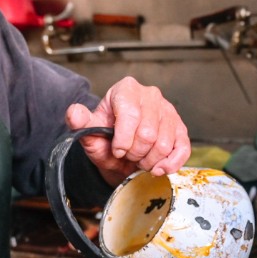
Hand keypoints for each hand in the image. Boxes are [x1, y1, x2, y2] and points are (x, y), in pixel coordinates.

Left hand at [66, 76, 190, 183]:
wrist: (121, 154)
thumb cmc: (106, 140)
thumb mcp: (90, 133)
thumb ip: (81, 123)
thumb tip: (74, 113)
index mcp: (126, 89)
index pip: (130, 114)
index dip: (123, 140)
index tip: (117, 150)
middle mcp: (150, 95)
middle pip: (148, 133)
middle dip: (135, 153)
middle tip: (128, 155)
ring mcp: (168, 111)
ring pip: (163, 144)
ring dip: (149, 161)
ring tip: (139, 159)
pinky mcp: (180, 129)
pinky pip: (181, 150)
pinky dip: (169, 165)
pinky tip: (157, 168)